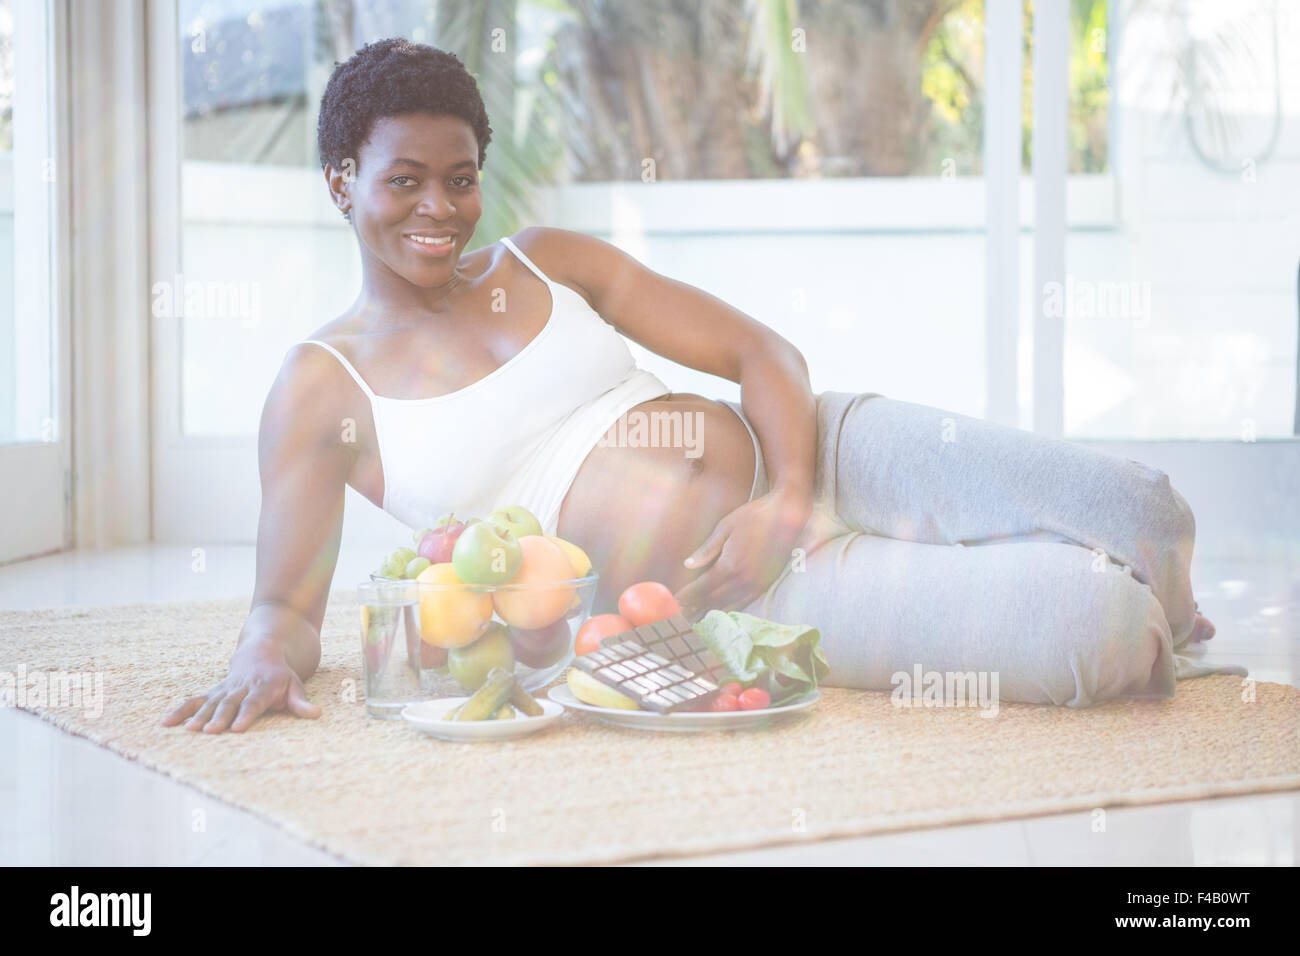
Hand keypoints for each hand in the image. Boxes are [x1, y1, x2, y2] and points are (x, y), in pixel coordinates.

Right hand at [161, 638, 320, 733]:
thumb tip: (316, 714)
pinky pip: (194, 701)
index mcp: (264, 686)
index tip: (237, 728)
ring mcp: (225, 689)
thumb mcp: (296, 686)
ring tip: (188, 730)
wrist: (263, 651)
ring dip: (198, 716)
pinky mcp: (212, 692)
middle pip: (229, 704)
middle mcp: (241, 687)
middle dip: (219, 717)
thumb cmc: (281, 676)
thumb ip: (302, 703)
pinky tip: (166, 723)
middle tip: (210, 732)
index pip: (254, 702)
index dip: (246, 714)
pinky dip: (180, 710)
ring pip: (210, 702)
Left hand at [674, 487, 811, 614]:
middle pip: (713, 601)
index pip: (702, 588)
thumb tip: (688, 565)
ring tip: (696, 618)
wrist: (787, 515)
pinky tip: (720, 611)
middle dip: (695, 608)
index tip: (674, 601)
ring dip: (711, 612)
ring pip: (729, 606)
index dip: (687, 596)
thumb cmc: (753, 516)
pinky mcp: (766, 585)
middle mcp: (743, 580)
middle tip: (681, 614)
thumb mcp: (725, 526)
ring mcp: (756, 585)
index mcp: (729, 565)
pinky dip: (730, 609)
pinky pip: (745, 603)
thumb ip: (707, 549)